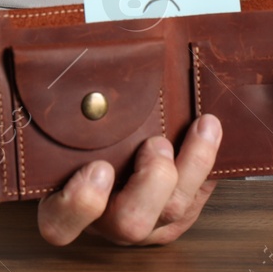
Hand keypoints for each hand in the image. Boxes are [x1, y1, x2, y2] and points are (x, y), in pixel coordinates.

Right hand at [37, 114, 222, 246]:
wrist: (109, 152)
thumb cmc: (81, 137)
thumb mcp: (65, 123)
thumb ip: (71, 102)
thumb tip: (80, 48)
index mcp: (64, 206)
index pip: (61, 223)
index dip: (80, 203)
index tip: (98, 167)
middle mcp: (106, 223)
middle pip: (129, 223)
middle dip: (150, 181)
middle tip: (156, 143)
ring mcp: (146, 223)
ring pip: (174, 210)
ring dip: (193, 164)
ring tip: (203, 126)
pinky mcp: (179, 215)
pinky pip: (201, 197)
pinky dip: (210, 162)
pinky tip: (211, 128)